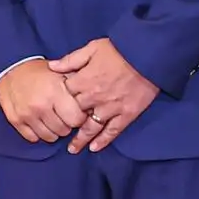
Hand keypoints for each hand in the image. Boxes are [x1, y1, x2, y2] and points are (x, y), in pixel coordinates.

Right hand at [0, 59, 87, 143]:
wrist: (10, 67)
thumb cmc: (40, 72)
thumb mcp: (62, 73)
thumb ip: (78, 87)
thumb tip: (92, 103)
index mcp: (56, 92)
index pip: (77, 120)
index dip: (78, 117)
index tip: (75, 112)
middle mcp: (41, 105)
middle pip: (64, 131)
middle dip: (66, 124)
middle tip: (62, 114)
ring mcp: (27, 114)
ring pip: (49, 137)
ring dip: (53, 130)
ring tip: (51, 118)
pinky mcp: (15, 120)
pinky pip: (33, 138)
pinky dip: (38, 133)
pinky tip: (39, 122)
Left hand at [51, 39, 159, 153]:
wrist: (147, 55)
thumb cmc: (118, 49)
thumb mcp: (91, 48)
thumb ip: (71, 60)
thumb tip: (52, 67)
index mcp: (84, 80)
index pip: (65, 95)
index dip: (59, 99)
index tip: (56, 104)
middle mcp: (95, 97)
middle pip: (74, 113)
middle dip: (67, 121)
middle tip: (58, 132)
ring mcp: (111, 108)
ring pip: (91, 127)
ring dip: (81, 139)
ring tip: (72, 149)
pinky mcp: (127, 114)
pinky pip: (112, 131)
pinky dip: (103, 140)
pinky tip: (94, 148)